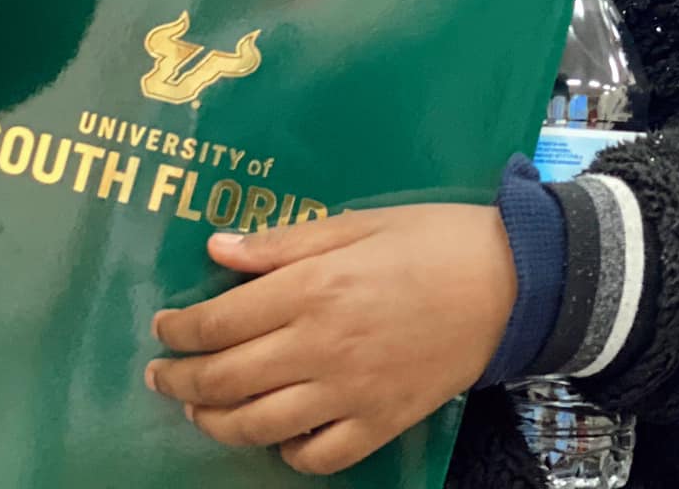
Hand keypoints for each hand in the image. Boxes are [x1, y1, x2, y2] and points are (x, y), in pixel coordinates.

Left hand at [146, 205, 516, 474]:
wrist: (514, 280)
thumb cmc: (437, 239)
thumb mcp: (361, 222)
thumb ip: (285, 243)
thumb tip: (217, 251)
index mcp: (314, 289)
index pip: (217, 322)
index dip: (178, 329)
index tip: (165, 327)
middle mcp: (321, 347)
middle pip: (223, 380)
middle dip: (179, 380)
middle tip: (163, 373)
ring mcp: (350, 392)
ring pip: (255, 427)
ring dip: (213, 422)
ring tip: (201, 408)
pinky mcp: (381, 421)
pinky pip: (317, 455)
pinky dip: (287, 453)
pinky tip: (279, 435)